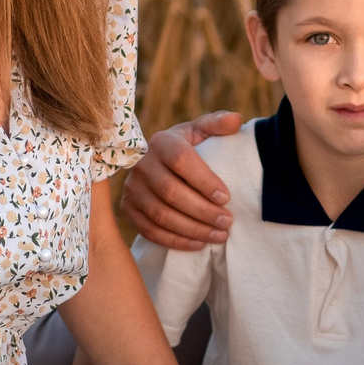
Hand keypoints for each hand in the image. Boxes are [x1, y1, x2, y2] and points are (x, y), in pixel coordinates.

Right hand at [122, 112, 244, 248]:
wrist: (157, 162)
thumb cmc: (186, 147)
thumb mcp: (200, 131)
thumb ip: (218, 124)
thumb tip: (235, 121)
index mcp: (162, 142)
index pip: (181, 161)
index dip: (204, 180)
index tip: (227, 197)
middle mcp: (142, 164)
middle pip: (171, 192)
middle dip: (203, 211)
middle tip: (228, 221)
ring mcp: (132, 188)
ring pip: (161, 215)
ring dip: (193, 229)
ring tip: (220, 235)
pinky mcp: (128, 208)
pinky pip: (150, 230)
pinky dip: (176, 241)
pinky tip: (199, 243)